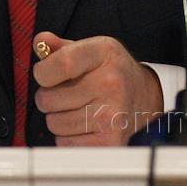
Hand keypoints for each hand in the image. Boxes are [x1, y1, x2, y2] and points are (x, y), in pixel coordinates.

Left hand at [32, 31, 164, 146]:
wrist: (146, 97)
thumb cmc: (111, 71)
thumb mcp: (91, 49)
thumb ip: (60, 47)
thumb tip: (40, 42)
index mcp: (104, 53)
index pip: (61, 64)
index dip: (42, 72)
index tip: (44, 74)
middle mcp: (110, 83)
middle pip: (48, 99)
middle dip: (48, 97)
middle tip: (65, 93)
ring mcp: (112, 114)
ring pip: (54, 123)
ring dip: (58, 118)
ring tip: (76, 108)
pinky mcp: (110, 141)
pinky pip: (65, 143)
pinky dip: (68, 137)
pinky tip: (84, 124)